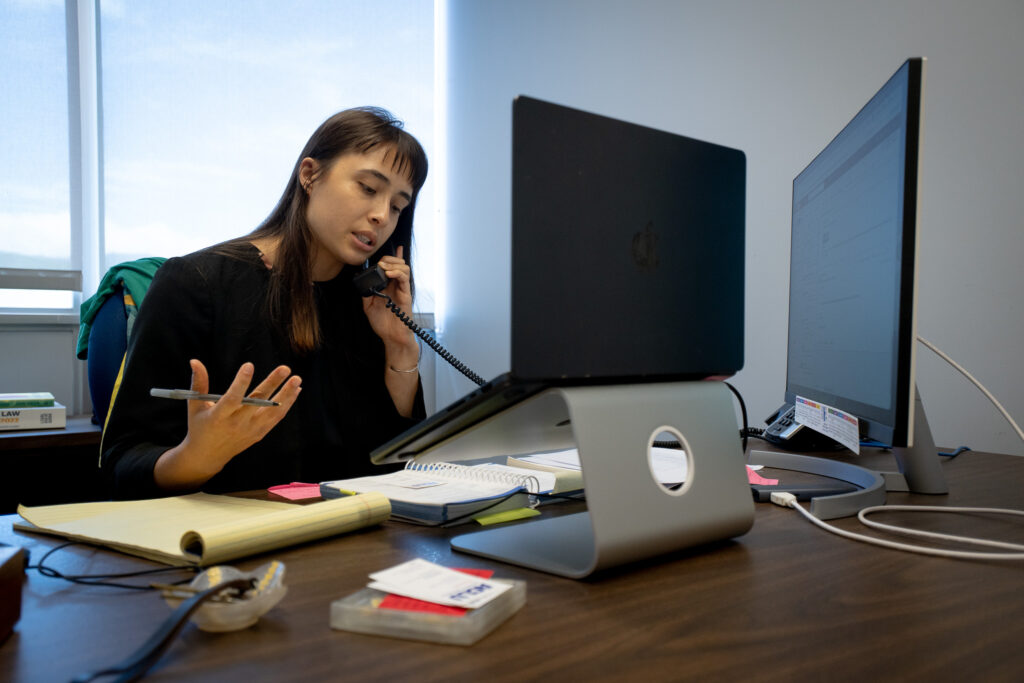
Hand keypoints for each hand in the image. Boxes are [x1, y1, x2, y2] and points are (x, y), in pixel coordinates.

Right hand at [154, 359, 301, 489]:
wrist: (207, 455)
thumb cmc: (200, 426)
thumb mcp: (195, 405)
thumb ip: (198, 383)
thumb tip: (195, 360)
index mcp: (219, 416)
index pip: (232, 398)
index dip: (241, 382)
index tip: (249, 365)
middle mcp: (237, 424)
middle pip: (257, 402)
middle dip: (272, 384)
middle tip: (285, 368)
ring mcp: (250, 430)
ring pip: (272, 412)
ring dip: (287, 395)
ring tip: (297, 379)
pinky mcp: (259, 434)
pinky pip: (276, 418)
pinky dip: (287, 404)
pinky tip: (296, 391)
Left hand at [362, 246, 417, 353]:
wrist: (391, 337)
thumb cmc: (382, 323)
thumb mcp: (368, 306)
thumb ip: (366, 292)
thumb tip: (362, 280)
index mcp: (388, 286)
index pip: (392, 267)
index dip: (391, 256)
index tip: (384, 250)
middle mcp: (396, 286)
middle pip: (399, 263)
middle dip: (389, 258)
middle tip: (380, 262)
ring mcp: (402, 289)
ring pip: (404, 267)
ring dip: (393, 263)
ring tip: (384, 267)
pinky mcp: (406, 295)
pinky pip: (405, 279)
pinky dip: (397, 272)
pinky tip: (389, 273)